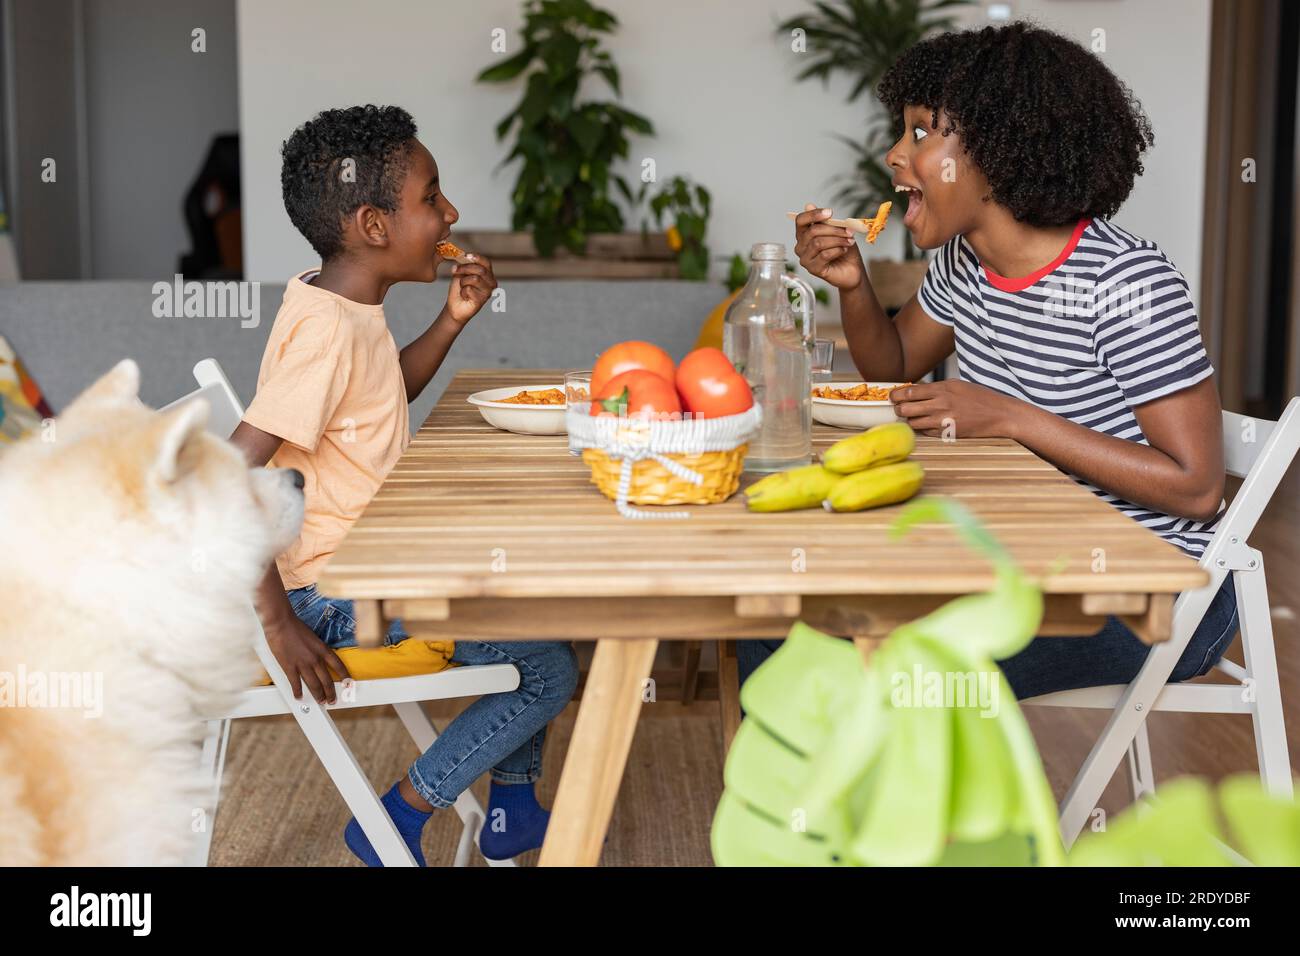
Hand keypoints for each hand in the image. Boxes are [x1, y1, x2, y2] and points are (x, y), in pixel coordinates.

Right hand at [263, 613, 351, 703]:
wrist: (281, 623)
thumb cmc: (296, 627)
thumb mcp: (314, 638)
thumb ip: (318, 650)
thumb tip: (321, 659)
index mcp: (323, 650)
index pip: (339, 666)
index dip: (345, 677)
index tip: (348, 684)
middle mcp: (315, 659)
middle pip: (327, 680)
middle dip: (331, 693)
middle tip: (332, 700)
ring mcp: (303, 664)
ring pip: (314, 685)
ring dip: (318, 695)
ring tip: (321, 702)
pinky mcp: (290, 667)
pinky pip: (296, 683)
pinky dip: (298, 692)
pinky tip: (299, 696)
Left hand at [443, 255, 497, 324]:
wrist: (455, 305)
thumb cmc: (459, 289)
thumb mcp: (461, 273)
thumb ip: (464, 265)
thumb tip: (463, 256)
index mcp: (488, 274)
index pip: (486, 262)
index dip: (476, 258)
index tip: (465, 256)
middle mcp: (491, 282)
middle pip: (480, 270)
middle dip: (464, 269)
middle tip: (455, 271)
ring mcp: (488, 292)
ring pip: (475, 279)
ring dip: (463, 282)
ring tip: (462, 287)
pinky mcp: (482, 300)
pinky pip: (469, 289)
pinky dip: (462, 291)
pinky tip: (464, 296)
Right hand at [793, 203, 865, 290]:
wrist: (853, 270)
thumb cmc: (844, 249)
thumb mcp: (837, 231)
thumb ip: (824, 220)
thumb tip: (808, 205)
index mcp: (804, 234)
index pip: (800, 220)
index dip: (813, 214)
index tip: (830, 212)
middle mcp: (801, 246)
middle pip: (812, 231)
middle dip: (833, 229)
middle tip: (849, 231)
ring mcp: (805, 259)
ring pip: (818, 243)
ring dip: (838, 240)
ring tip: (850, 241)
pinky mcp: (813, 269)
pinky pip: (824, 255)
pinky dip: (837, 250)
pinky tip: (844, 250)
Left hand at [890, 380, 1020, 438]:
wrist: (1000, 414)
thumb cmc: (980, 398)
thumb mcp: (957, 386)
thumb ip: (936, 389)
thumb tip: (914, 391)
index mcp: (943, 389)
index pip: (909, 392)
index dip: (896, 395)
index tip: (892, 396)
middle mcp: (941, 404)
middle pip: (906, 408)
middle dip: (899, 409)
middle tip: (899, 408)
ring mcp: (943, 420)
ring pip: (913, 422)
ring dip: (909, 420)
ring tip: (912, 417)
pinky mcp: (947, 433)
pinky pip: (925, 432)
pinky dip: (922, 429)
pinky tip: (926, 424)